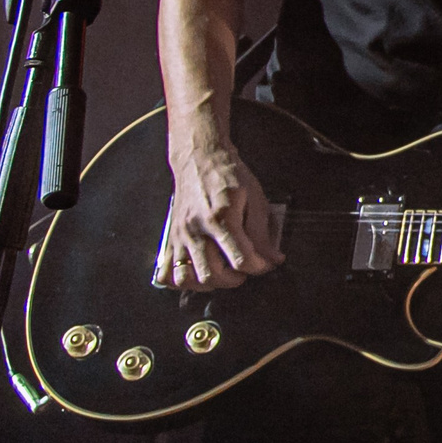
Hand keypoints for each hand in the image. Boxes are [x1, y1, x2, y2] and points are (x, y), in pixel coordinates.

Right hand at [156, 138, 283, 289]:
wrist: (199, 159)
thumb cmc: (229, 176)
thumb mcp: (255, 198)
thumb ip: (263, 232)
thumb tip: (273, 259)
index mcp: (221, 218)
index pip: (241, 259)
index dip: (259, 267)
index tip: (266, 263)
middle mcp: (197, 230)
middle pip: (213, 274)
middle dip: (235, 279)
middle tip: (245, 269)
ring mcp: (180, 236)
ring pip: (187, 278)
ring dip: (208, 283)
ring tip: (222, 272)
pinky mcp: (170, 239)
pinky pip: (168, 273)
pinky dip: (182, 281)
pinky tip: (198, 273)